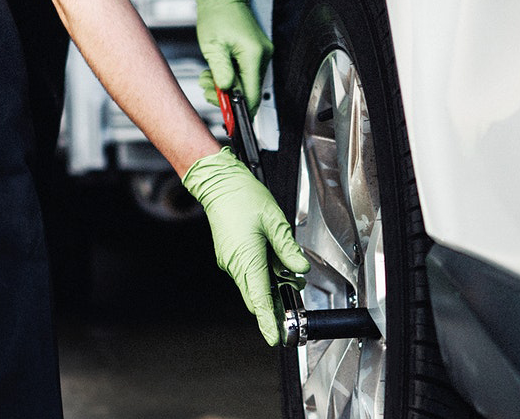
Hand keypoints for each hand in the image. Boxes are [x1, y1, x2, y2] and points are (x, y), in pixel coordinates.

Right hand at [182, 147, 309, 345]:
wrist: (219, 183)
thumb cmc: (243, 197)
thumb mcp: (275, 220)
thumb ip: (287, 248)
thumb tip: (299, 269)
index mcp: (247, 257)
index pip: (259, 298)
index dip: (268, 320)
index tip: (274, 336)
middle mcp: (235, 263)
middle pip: (257, 296)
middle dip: (276, 301)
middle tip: (296, 293)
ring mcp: (231, 260)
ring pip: (253, 284)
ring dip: (272, 284)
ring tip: (290, 271)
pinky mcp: (231, 254)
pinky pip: (248, 272)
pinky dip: (264, 273)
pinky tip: (275, 260)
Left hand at [195, 0, 273, 115]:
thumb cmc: (217, 15)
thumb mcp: (213, 47)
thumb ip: (221, 72)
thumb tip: (227, 92)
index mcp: (254, 54)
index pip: (253, 93)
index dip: (242, 110)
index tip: (232, 119)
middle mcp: (263, 55)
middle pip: (250, 91)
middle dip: (228, 95)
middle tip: (209, 90)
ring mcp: (262, 54)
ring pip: (247, 83)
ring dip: (227, 86)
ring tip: (209, 77)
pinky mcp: (257, 53)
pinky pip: (246, 73)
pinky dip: (231, 77)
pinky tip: (218, 71)